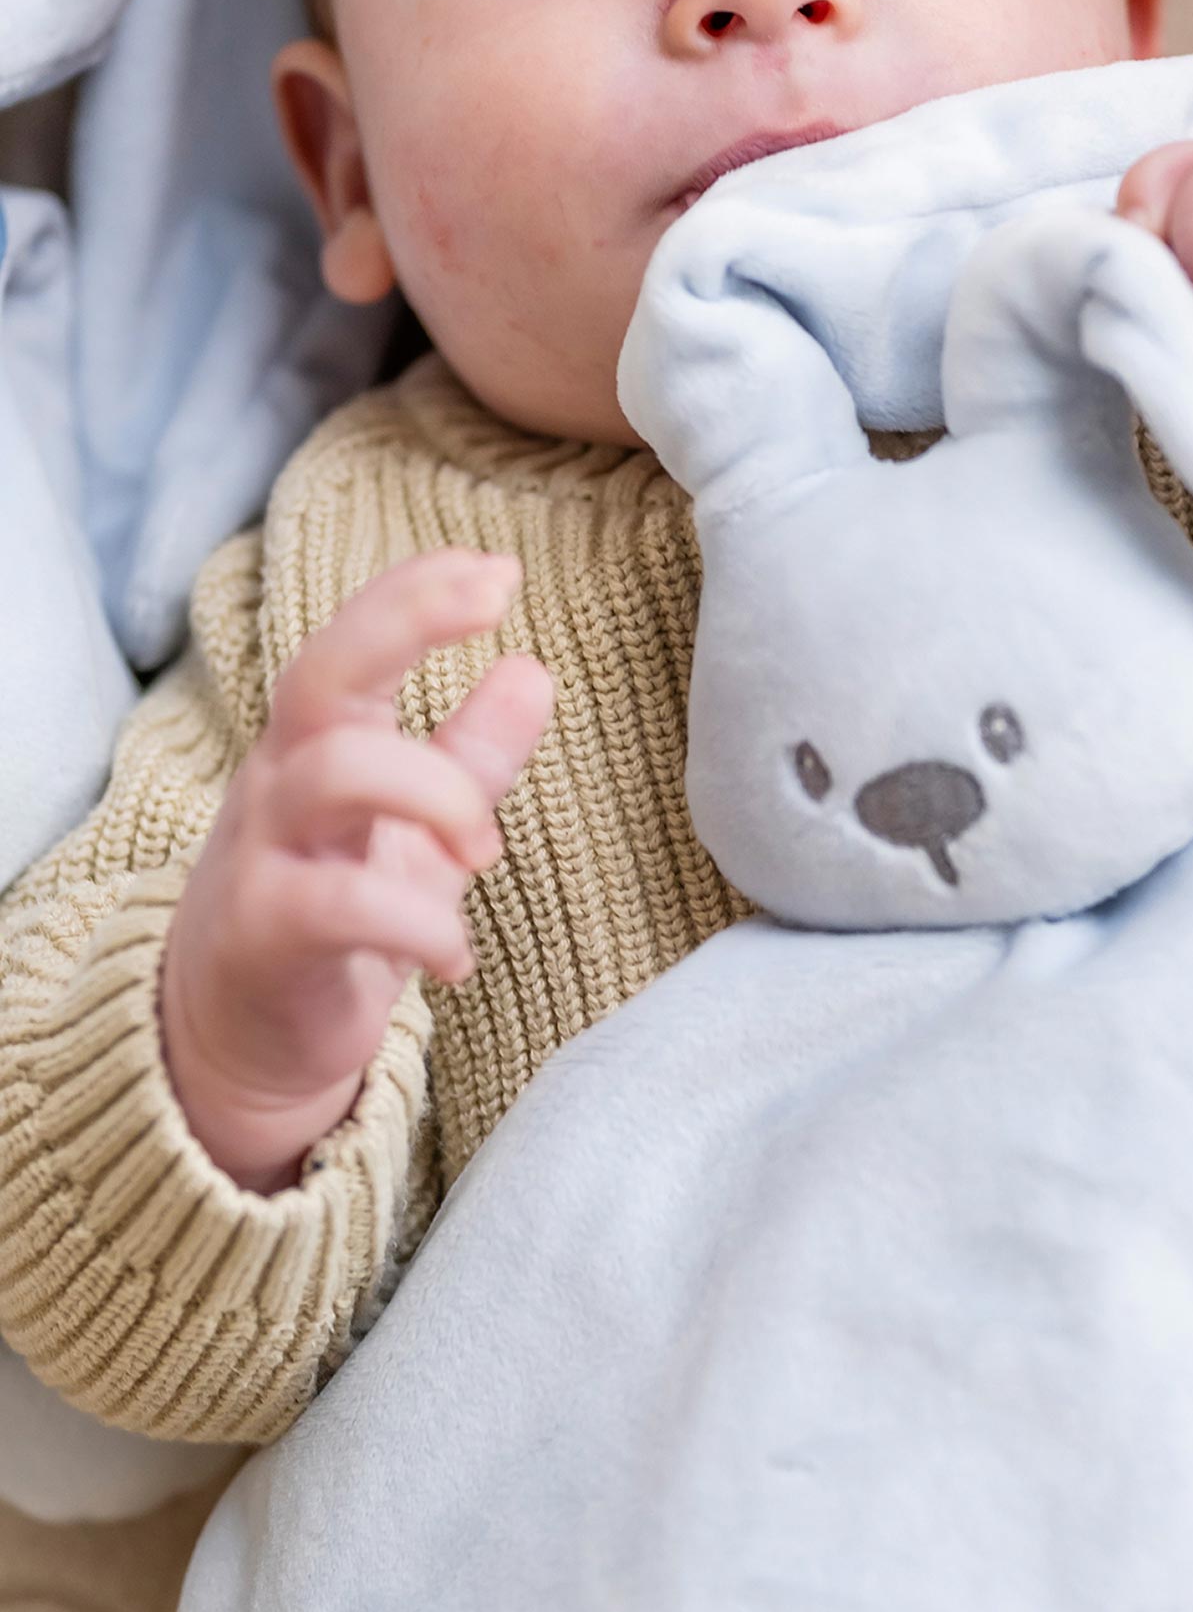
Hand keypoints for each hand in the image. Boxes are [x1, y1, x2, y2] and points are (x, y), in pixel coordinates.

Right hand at [159, 549, 554, 1194]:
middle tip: (505, 626)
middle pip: (320, 676)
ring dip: (440, 799)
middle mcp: (282, 782)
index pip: (350, 642)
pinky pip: (344, 906)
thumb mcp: (413, 831)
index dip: (415, 594)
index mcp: (317, 746)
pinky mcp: (265, 936)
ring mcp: (265, 855)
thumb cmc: (333, 921)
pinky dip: (423, 928)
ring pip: (335, 774)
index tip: (499, 568)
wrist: (240, 1042)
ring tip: (485, 855)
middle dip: (406, 628)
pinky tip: (456, 959)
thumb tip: (533, 671)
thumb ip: (469, 756)